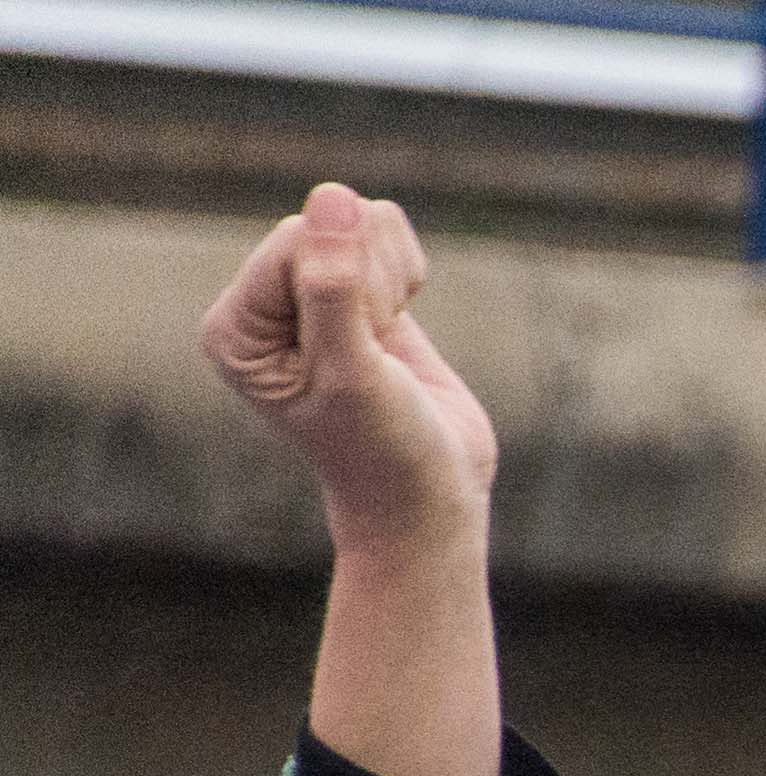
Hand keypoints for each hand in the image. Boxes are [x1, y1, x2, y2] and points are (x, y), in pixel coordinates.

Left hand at [202, 186, 493, 549]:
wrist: (432, 493)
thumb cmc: (384, 449)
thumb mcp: (354, 374)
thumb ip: (335, 285)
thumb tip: (332, 195)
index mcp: (236, 325)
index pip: (293, 243)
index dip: (347, 290)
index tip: (362, 358)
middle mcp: (262, 304)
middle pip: (325, 229)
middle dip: (370, 286)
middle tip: (378, 359)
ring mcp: (308, 292)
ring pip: (359, 223)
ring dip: (393, 281)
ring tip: (388, 346)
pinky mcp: (354, 287)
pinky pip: (384, 231)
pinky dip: (408, 275)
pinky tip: (400, 327)